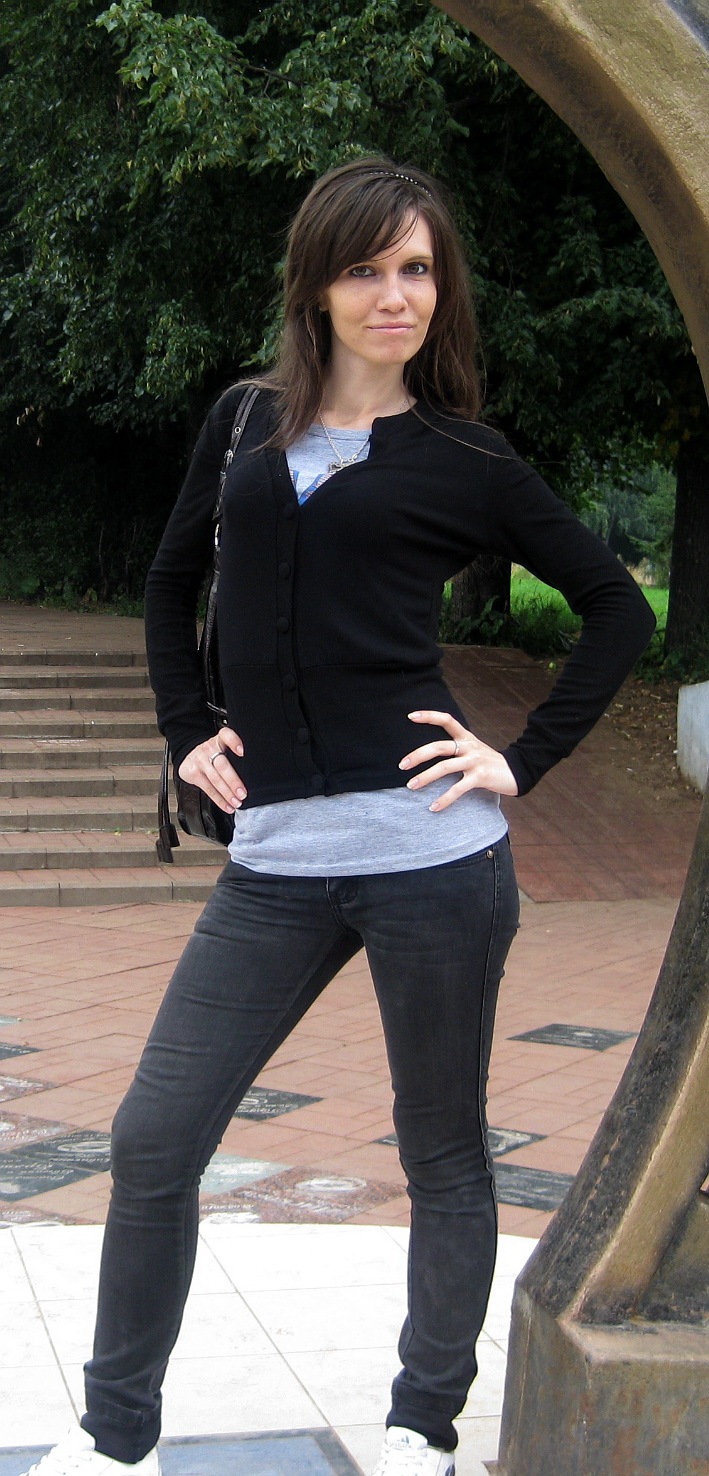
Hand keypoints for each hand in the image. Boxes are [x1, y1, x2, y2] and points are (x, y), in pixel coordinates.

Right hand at [177, 727, 246, 812]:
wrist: (189, 755)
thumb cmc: (213, 753)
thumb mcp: (223, 746)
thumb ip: (235, 752)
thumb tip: (257, 772)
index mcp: (220, 739)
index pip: (226, 735)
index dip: (234, 742)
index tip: (242, 752)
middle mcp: (209, 748)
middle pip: (222, 765)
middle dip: (233, 781)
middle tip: (243, 793)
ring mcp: (200, 761)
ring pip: (215, 779)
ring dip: (227, 794)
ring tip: (237, 802)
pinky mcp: (193, 773)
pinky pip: (208, 789)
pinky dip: (219, 800)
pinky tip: (227, 805)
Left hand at [399, 710, 517, 810]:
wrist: (516, 772)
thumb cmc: (489, 762)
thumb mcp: (473, 749)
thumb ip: (456, 748)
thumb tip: (430, 752)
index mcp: (466, 737)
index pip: (447, 720)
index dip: (429, 716)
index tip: (411, 716)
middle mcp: (469, 746)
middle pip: (439, 746)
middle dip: (418, 755)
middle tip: (402, 765)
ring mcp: (475, 761)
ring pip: (445, 767)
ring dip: (425, 777)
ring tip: (411, 786)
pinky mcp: (480, 777)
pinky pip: (458, 789)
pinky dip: (444, 799)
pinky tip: (433, 807)